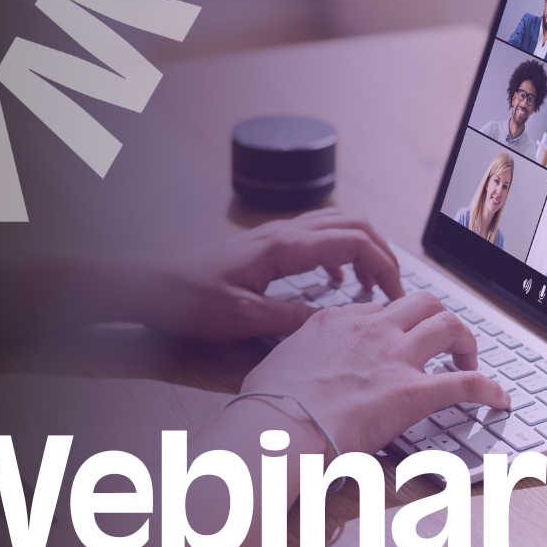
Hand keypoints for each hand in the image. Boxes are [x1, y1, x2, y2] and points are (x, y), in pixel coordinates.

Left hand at [145, 209, 403, 340]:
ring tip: (372, 284)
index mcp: (283, 247)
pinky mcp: (267, 245)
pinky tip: (336, 279)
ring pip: (337, 225)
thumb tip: (337, 323)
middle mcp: (283, 233)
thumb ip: (293, 319)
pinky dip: (339, 252)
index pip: (354, 241)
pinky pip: (317, 236)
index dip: (384, 265)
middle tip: (393, 287)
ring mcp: (275, 235)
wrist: (150, 285)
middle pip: (354, 223)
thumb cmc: (189, 300)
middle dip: (382, 252)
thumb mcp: (244, 318)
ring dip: (363, 248)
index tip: (397, 295)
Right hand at [238, 292, 510, 455]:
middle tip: (443, 342)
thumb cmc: (270, 404)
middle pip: (423, 303)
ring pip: (449, 325)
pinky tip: (499, 398)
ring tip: (469, 360)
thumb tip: (296, 368)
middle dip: (439, 318)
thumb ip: (298, 357)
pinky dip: (488, 388)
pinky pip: (465, 382)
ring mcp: (394, 358)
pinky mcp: (413, 392)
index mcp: (336, 321)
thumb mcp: (277, 363)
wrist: (279, 426)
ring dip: (466, 341)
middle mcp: (371, 330)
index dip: (395, 324)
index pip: (380, 310)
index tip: (399, 340)